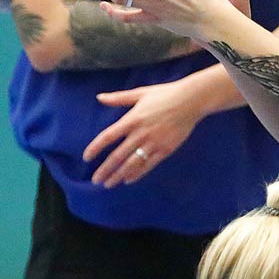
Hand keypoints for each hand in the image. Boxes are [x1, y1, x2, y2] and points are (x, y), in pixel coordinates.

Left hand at [82, 77, 206, 185]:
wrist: (191, 100)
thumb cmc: (165, 94)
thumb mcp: (140, 93)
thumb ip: (119, 98)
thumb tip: (99, 97)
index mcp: (132, 119)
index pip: (108, 137)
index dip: (95, 148)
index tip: (86, 158)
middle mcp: (140, 133)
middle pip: (117, 156)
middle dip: (105, 170)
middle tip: (95, 180)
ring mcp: (153, 143)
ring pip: (132, 164)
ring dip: (118, 175)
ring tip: (108, 184)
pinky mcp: (166, 149)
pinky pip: (148, 165)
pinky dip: (137, 174)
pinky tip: (128, 180)